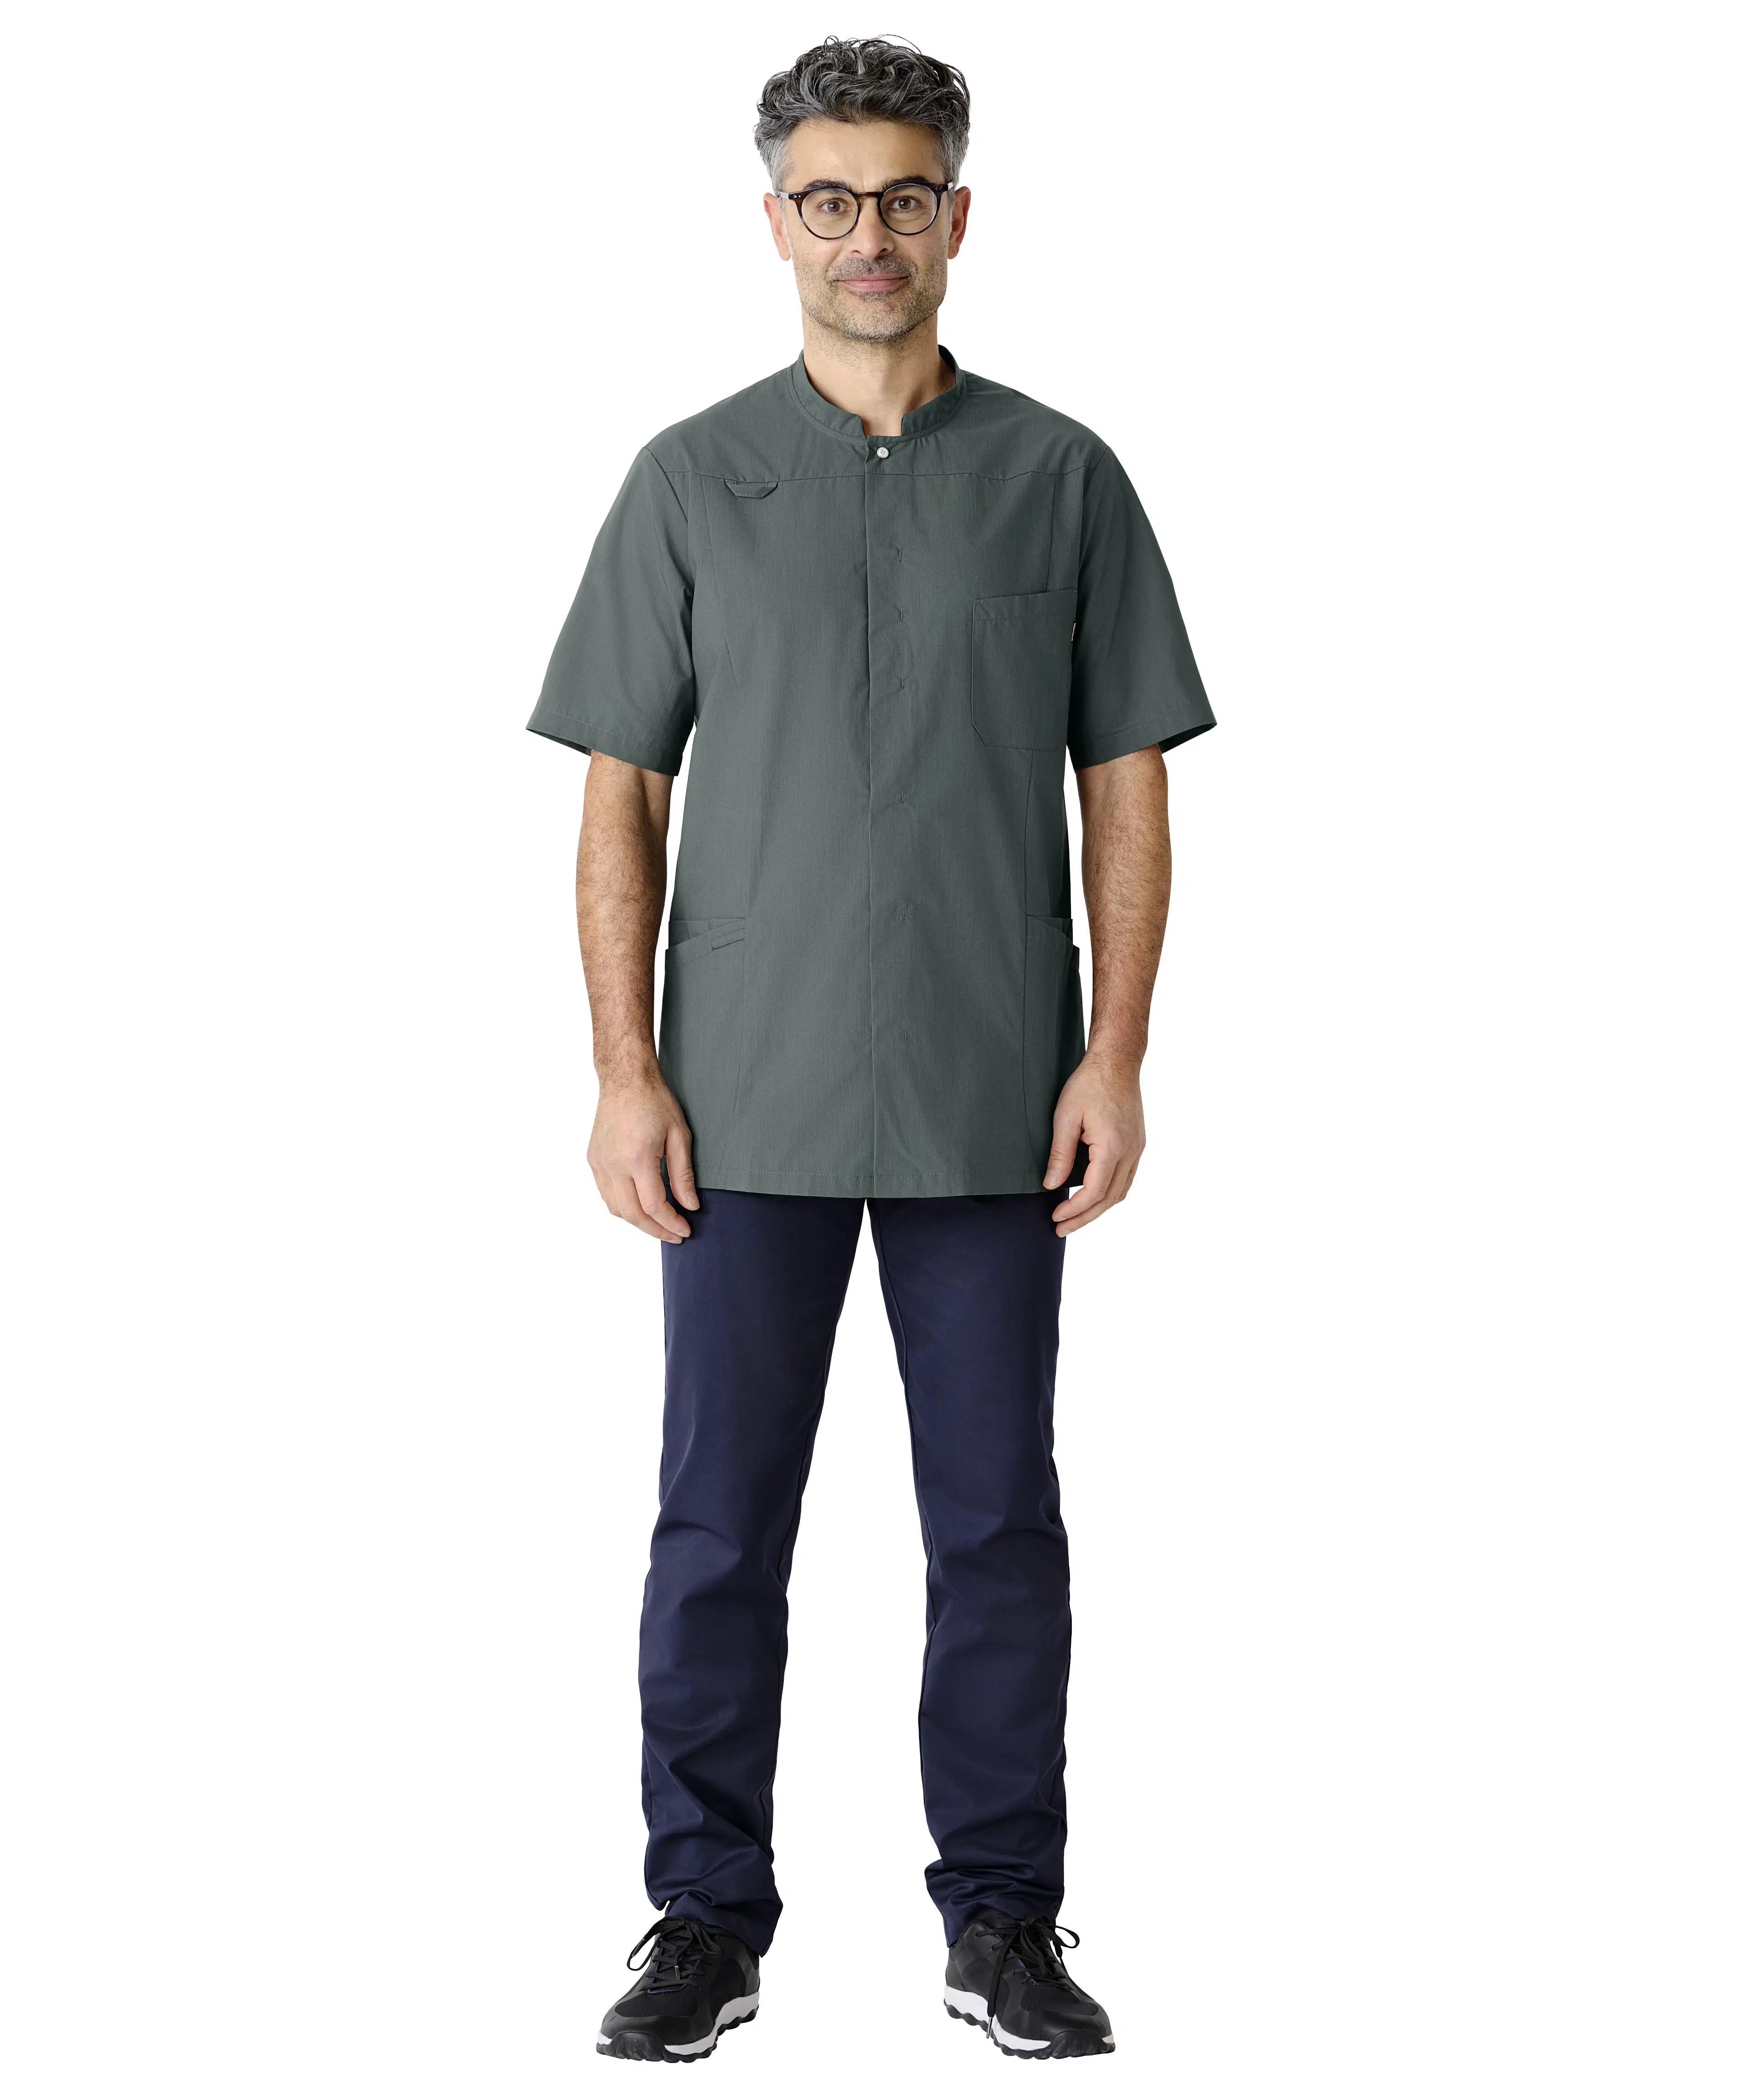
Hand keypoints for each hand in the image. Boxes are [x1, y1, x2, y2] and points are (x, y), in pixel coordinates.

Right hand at [587, 1073, 698, 1243]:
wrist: (625, 1079)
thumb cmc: (655, 1101)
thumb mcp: (679, 1136)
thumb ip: (683, 1175)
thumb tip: (690, 1205)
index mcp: (637, 1157)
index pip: (654, 1205)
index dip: (671, 1223)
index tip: (685, 1230)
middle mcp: (613, 1164)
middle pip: (632, 1214)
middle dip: (655, 1230)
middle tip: (674, 1235)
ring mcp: (599, 1163)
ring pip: (615, 1208)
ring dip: (637, 1221)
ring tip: (659, 1224)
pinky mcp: (593, 1159)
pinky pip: (606, 1194)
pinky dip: (623, 1206)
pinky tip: (640, 1206)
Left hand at [1043, 1054, 1145, 1236]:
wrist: (1117, 1061)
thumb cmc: (1089, 1083)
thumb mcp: (1065, 1117)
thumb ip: (1060, 1154)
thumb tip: (1051, 1185)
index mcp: (1112, 1147)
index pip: (1094, 1191)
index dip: (1074, 1209)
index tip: (1056, 1218)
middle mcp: (1130, 1152)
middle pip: (1110, 1198)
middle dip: (1085, 1217)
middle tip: (1062, 1229)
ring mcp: (1137, 1149)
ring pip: (1121, 1191)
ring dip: (1099, 1208)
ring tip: (1076, 1217)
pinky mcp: (1138, 1143)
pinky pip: (1126, 1178)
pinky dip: (1110, 1192)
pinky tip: (1094, 1194)